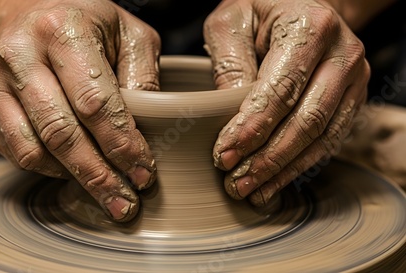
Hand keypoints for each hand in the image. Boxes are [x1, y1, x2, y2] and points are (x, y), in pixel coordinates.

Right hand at [0, 0, 160, 221]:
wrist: (23, 12)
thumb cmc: (84, 22)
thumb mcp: (128, 34)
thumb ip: (143, 77)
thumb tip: (147, 131)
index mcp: (63, 30)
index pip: (94, 102)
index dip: (120, 144)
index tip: (143, 173)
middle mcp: (20, 54)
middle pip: (61, 133)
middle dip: (98, 176)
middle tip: (125, 203)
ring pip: (32, 150)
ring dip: (73, 179)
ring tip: (104, 192)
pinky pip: (14, 151)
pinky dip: (47, 169)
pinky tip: (73, 170)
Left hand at [204, 0, 369, 204]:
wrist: (302, 5)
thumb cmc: (261, 10)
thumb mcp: (232, 20)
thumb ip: (229, 62)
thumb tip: (227, 115)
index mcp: (312, 28)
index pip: (281, 90)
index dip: (253, 128)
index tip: (224, 155)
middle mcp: (343, 55)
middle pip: (307, 120)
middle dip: (268, 158)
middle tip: (235, 183)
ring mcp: (354, 80)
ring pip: (322, 137)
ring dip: (283, 170)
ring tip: (251, 191)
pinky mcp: (352, 100)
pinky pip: (330, 140)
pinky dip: (300, 166)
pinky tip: (274, 182)